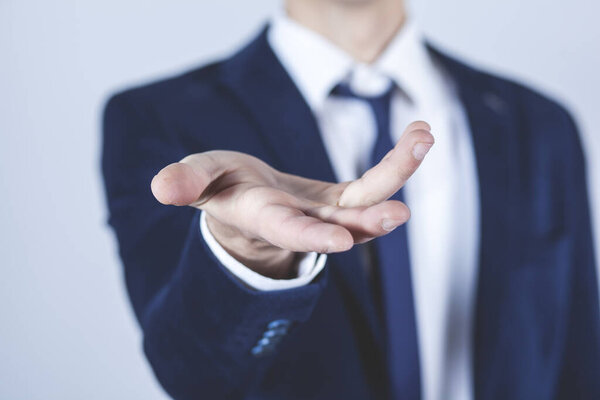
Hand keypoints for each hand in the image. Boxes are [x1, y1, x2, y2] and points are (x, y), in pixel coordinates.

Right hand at [151, 121, 433, 278]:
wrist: (245, 203)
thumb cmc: (219, 189)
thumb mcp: (196, 181)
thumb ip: (185, 182)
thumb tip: (162, 188)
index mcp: (265, 218)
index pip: (289, 231)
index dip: (312, 237)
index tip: (344, 242)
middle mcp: (303, 222)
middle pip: (340, 223)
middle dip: (369, 218)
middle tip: (400, 213)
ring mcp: (327, 214)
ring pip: (367, 202)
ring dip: (396, 174)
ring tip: (422, 139)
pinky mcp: (341, 201)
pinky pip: (373, 185)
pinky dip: (397, 163)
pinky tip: (418, 135)